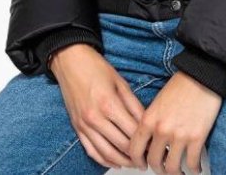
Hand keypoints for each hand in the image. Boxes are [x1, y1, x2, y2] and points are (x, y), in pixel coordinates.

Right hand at [49, 43, 145, 169]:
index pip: (132, 132)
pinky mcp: (77, 129)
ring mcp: (84, 126)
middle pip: (121, 145)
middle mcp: (95, 118)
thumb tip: (146, 121)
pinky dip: (104, 159)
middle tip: (149, 155)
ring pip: (106, 153)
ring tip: (136, 163)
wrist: (71, 62)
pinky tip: (115, 161)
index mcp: (109, 104)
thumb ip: (133, 104)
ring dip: (122, 161)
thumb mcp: (120, 82)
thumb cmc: (96, 68)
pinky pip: (91, 151)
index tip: (155, 143)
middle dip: (137, 154)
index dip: (146, 141)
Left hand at [127, 70, 222, 173]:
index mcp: (149, 119)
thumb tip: (150, 142)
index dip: (137, 161)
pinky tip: (196, 168)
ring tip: (180, 172)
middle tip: (162, 169)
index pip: (135, 150)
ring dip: (175, 173)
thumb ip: (151, 121)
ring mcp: (179, 135)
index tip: (141, 164)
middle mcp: (161, 130)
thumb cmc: (182, 85)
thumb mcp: (158, 102)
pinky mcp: (197, 137)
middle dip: (158, 168)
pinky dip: (194, 169)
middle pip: (154, 162)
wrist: (203, 75)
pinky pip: (192, 163)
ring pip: (172, 167)